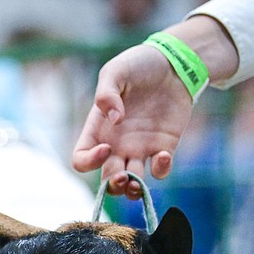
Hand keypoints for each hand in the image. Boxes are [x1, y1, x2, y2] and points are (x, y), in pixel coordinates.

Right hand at [72, 44, 192, 198]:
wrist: (173, 62)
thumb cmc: (138, 64)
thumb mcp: (116, 70)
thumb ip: (107, 92)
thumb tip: (114, 119)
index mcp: (98, 130)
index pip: (81, 159)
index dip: (89, 161)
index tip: (106, 148)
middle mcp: (116, 145)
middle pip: (106, 180)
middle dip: (113, 185)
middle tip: (124, 176)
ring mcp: (139, 149)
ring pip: (130, 184)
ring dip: (132, 190)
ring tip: (138, 184)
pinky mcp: (163, 147)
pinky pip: (158, 172)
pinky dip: (160, 171)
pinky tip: (162, 156)